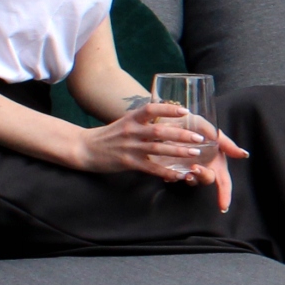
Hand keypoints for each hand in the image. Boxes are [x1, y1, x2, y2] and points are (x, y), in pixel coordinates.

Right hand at [73, 102, 248, 208]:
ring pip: (158, 149)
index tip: (186, 111)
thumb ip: (143, 121)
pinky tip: (178, 175)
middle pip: (160, 131)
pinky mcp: (128, 162)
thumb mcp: (125, 123)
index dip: (169, 109)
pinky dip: (165, 171)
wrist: (85, 148)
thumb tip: (166, 118)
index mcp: (132, 118)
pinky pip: (150, 168)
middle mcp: (132, 130)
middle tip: (199, 138)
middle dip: (182, 134)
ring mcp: (130, 147)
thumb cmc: (109, 136)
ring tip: (195, 154)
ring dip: (178, 152)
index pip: (151, 109)